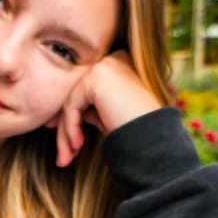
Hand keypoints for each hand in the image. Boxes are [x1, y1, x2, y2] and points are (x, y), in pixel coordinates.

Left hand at [50, 52, 161, 167]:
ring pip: (71, 102)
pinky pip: (72, 106)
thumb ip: (92, 106)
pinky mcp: (96, 78)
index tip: (69, 141)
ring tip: (66, 158)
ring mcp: (104, 67)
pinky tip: (77, 145)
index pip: (86, 90)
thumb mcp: (109, 114)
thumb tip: (66, 111)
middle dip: (66, 127)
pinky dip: (70, 128)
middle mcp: (112, 60)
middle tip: (63, 155)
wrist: (154, 140)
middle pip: (76, 95)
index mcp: (119, 64)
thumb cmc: (136, 132)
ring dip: (66, 133)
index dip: (73, 116)